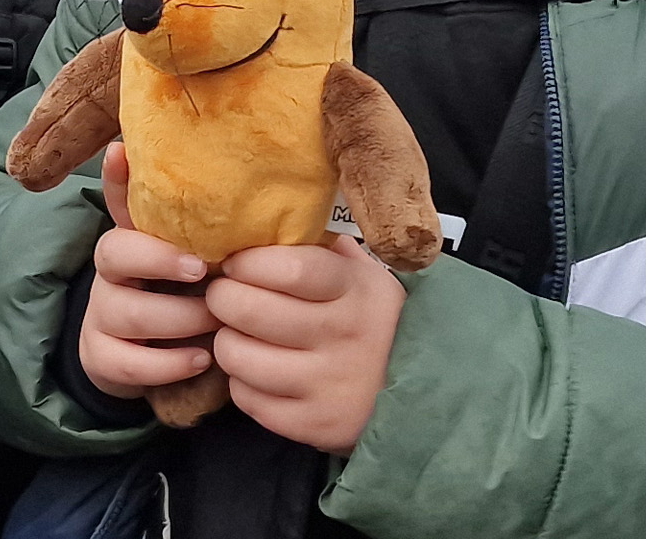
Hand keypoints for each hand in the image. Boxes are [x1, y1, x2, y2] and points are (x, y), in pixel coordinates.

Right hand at [78, 142, 218, 401]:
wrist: (158, 360)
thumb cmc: (192, 297)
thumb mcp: (205, 260)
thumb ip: (220, 230)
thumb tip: (252, 179)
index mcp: (138, 237)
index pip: (119, 199)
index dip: (116, 177)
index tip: (121, 153)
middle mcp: (112, 270)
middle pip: (113, 250)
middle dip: (159, 258)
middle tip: (202, 268)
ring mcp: (102, 313)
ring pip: (127, 311)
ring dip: (178, 318)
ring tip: (216, 323)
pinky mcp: (102, 355)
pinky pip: (127, 360)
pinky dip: (168, 363)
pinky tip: (201, 359)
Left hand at [205, 235, 404, 456]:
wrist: (421, 393)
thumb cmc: (377, 323)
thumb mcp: (366, 277)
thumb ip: (325, 249)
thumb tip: (273, 222)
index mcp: (354, 290)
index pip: (291, 268)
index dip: (250, 262)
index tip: (236, 263)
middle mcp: (342, 336)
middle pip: (252, 310)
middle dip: (223, 298)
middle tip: (225, 296)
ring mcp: (327, 383)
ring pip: (239, 357)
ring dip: (227, 342)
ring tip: (238, 336)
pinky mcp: (313, 424)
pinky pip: (248, 399)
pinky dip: (242, 384)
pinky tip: (258, 373)